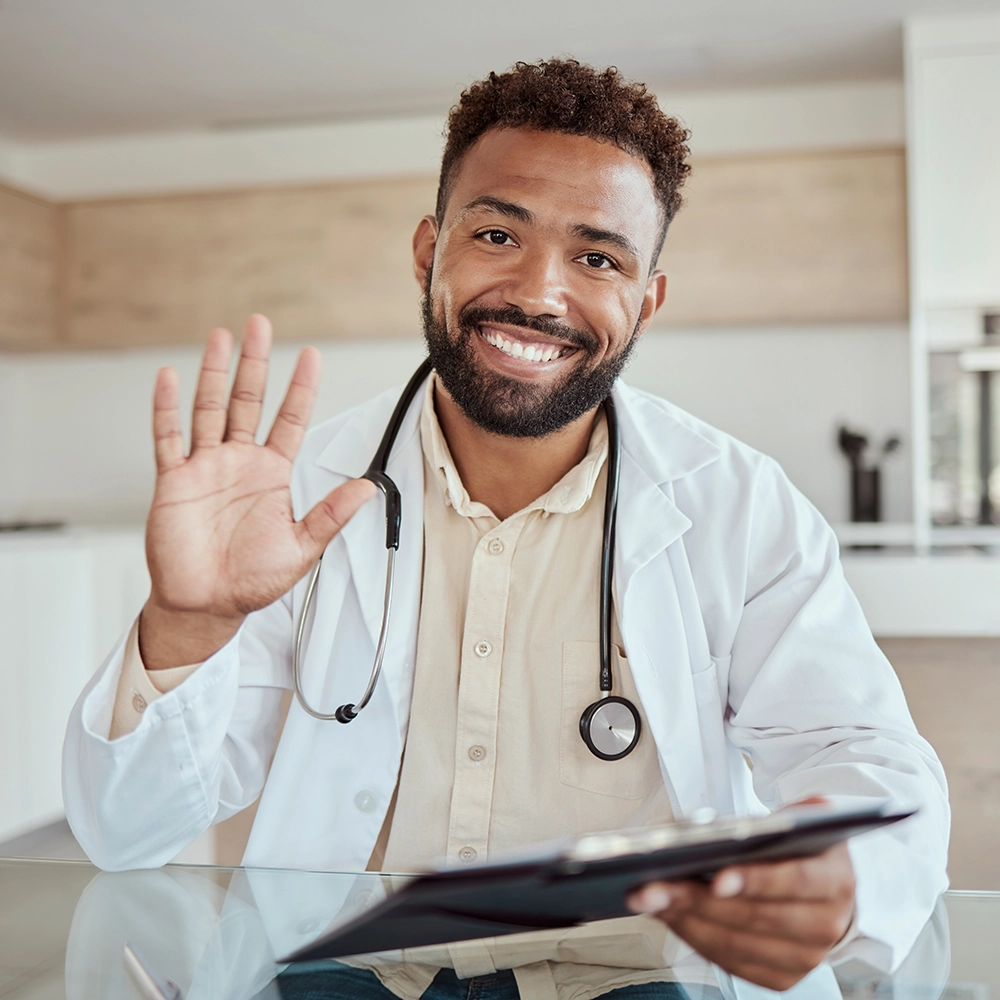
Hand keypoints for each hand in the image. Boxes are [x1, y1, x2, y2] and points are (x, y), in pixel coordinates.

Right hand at [139, 315, 375, 668]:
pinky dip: (166, 409)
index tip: (310, 356)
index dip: (300, 388)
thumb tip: (368, 487)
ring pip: (209, 409)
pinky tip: (169, 379)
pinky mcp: (174, 481)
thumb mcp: (302, 548)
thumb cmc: (252, 580)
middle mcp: (240, 463)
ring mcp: (205, 468)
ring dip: (213, 373)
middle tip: (260, 325)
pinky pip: (168, 439)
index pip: (290, 419)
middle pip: (248, 401)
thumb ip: (331, 515)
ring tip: (220, 338)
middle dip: (255, 363)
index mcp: (273, 474)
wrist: (207, 605)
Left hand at [627, 842, 855, 990]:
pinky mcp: (782, 978)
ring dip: (686, 920)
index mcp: (836, 880)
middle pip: (756, 917)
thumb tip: (712, 827)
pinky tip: (667, 915)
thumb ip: (773, 817)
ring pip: (737, 944)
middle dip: (698, 900)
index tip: (716, 879)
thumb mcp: (797, 821)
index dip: (756, 881)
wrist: (826, 889)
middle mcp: (827, 926)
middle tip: (653, 886)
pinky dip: (694, 937)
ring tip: (648, 898)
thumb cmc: (799, 848)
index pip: (796, 881)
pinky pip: (730, 962)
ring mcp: (805, 959)